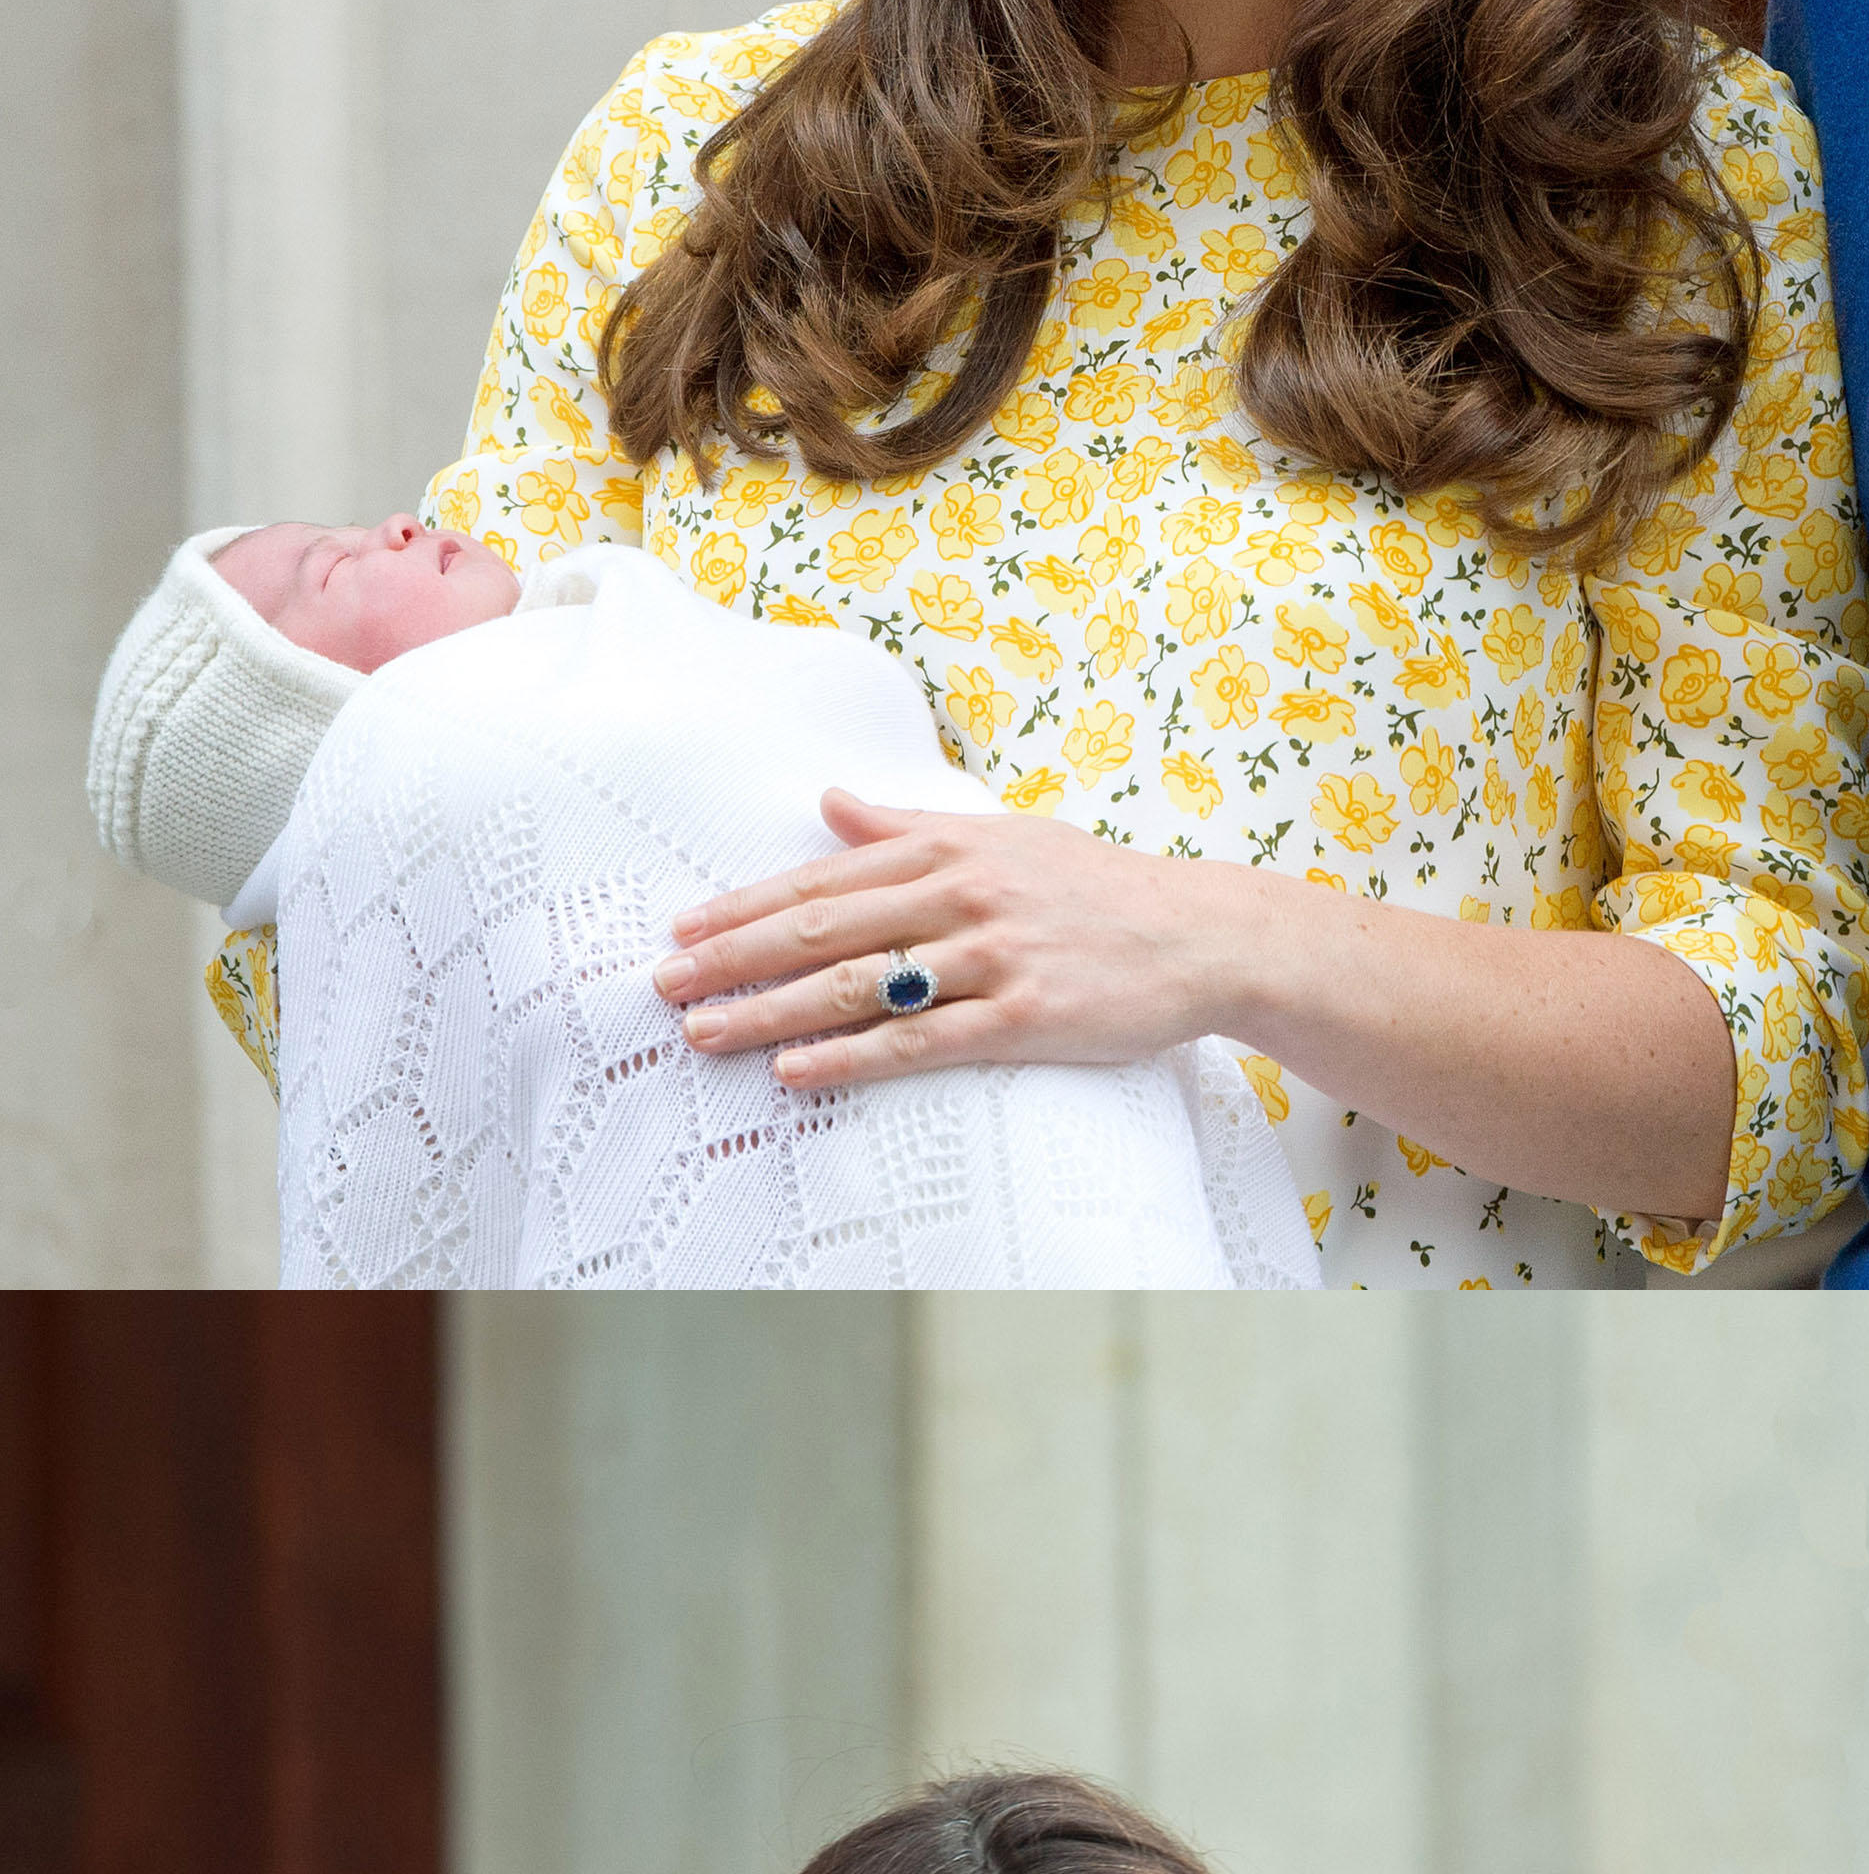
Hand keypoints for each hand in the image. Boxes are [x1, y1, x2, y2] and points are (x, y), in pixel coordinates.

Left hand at [651, 791, 1262, 1089]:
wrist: (1200, 935)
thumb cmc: (1097, 887)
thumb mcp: (1004, 835)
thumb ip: (910, 825)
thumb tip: (829, 802)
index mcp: (950, 847)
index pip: (823, 876)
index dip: (745, 905)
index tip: (682, 930)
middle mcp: (962, 893)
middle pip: (822, 928)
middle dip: (734, 958)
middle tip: (664, 985)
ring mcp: (991, 956)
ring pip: (858, 987)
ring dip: (771, 1012)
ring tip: (705, 1034)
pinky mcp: (1023, 1017)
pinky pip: (920, 1041)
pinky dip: (851, 1056)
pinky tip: (796, 1071)